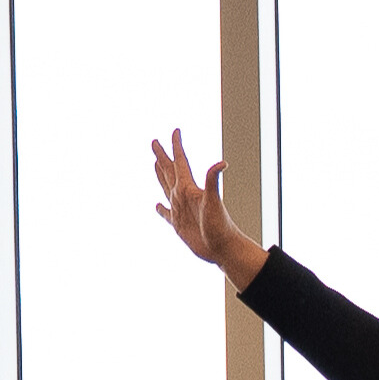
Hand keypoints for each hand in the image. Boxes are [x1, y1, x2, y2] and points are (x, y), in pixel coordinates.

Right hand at [151, 130, 266, 288]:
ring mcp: (181, 209)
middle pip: (169, 171)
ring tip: (156, 164)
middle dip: (162, 156)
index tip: (175, 131)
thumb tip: (223, 163)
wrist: (223, 248)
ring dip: (160, 175)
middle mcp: (184, 196)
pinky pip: (166, 214)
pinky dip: (161, 209)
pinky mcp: (179, 225)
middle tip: (155, 142)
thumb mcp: (213, 201)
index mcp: (189, 188)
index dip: (177, 146)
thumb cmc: (220, 226)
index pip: (180, 162)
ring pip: (166, 187)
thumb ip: (213, 181)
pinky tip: (157, 206)